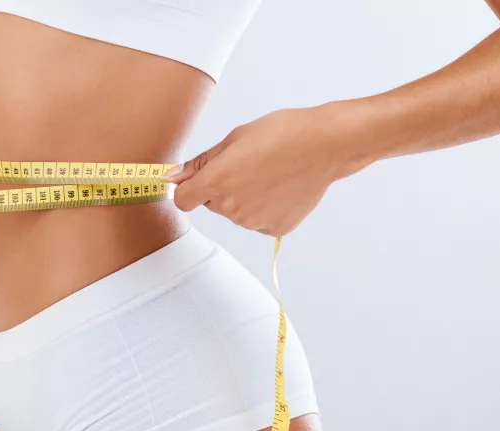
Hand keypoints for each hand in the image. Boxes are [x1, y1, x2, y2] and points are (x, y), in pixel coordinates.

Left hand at [167, 102, 374, 236]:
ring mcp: (254, 222)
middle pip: (212, 204)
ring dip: (244, 198)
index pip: (182, 201)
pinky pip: (258, 221)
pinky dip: (265, 207)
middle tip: (247, 165)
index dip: (188, 189)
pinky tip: (281, 187)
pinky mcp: (274, 229)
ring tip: (269, 173)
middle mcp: (231, 208)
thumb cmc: (282, 133)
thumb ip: (200, 163)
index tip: (197, 180)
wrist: (326, 145)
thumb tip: (173, 176)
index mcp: (216, 183)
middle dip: (221, 188)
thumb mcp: (234, 139)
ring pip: (236, 213)